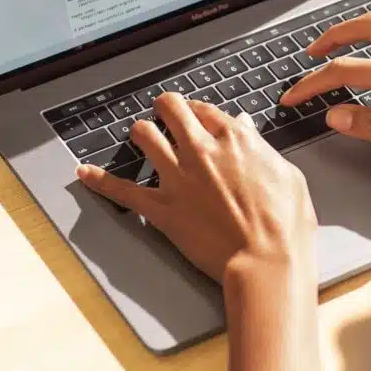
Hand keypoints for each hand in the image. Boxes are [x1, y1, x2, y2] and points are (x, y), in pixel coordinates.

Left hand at [75, 93, 318, 284]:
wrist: (266, 261)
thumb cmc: (285, 223)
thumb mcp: (286, 173)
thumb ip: (260, 146)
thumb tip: (244, 126)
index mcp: (234, 138)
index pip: (204, 109)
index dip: (197, 110)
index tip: (195, 116)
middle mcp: (201, 149)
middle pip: (170, 109)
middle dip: (165, 108)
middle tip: (164, 114)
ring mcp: (177, 177)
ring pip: (143, 136)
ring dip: (141, 133)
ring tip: (141, 136)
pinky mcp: (160, 208)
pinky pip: (122, 190)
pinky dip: (99, 180)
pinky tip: (83, 172)